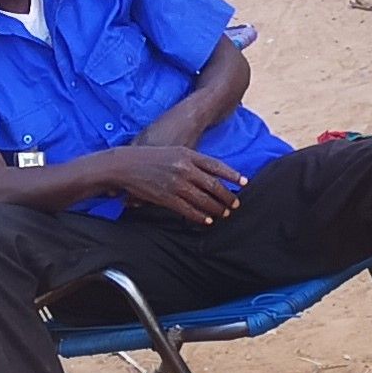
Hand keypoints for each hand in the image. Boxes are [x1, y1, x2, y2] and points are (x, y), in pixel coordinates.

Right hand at [104, 144, 245, 222]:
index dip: (232, 175)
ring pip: (204, 199)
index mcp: (188, 154)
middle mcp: (185, 168)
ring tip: (224, 213)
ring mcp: (176, 183)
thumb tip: (210, 176)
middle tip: (235, 203)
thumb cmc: (150, 158)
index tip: (245, 182)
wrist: (126, 165)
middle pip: (214, 185)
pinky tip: (208, 220)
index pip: (217, 166)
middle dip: (227, 196)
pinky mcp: (167, 197)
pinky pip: (188, 210)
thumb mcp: (174, 152)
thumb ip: (192, 162)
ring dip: (217, 208)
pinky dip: (200, 216)